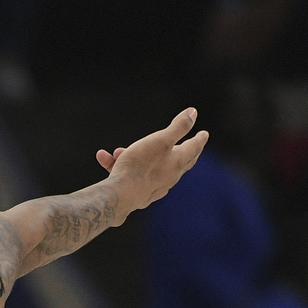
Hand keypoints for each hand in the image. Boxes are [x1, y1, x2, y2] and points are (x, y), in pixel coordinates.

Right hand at [93, 108, 207, 214]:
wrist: (119, 195)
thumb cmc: (140, 166)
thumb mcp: (160, 140)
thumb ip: (178, 127)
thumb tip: (193, 112)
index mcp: (177, 162)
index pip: (193, 148)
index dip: (199, 139)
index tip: (204, 134)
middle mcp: (169, 176)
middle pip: (180, 161)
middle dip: (183, 151)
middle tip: (190, 146)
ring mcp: (155, 187)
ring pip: (150, 167)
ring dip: (138, 156)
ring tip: (119, 150)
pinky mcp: (139, 195)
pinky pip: (131, 176)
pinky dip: (119, 166)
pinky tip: (104, 159)